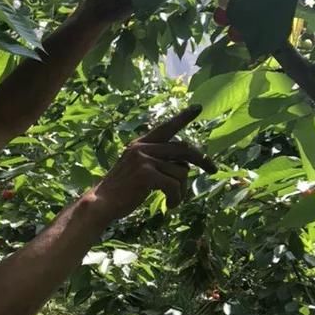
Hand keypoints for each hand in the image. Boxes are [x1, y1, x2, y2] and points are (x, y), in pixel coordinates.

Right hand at [92, 105, 215, 220]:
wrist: (101, 203)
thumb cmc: (121, 191)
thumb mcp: (138, 169)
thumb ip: (157, 161)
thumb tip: (185, 165)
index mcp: (140, 144)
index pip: (166, 128)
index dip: (183, 118)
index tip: (198, 107)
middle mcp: (142, 147)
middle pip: (183, 148)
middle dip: (202, 159)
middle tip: (213, 169)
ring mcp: (144, 159)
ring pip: (181, 172)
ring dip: (182, 190)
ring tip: (173, 201)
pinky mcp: (146, 174)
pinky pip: (174, 185)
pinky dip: (176, 198)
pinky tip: (170, 206)